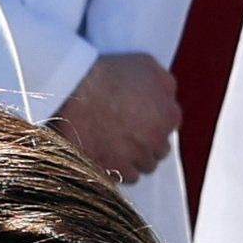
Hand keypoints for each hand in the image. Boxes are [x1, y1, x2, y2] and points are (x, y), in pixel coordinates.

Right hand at [49, 53, 181, 185]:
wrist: (74, 89)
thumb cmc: (108, 73)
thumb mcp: (146, 64)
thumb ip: (165, 84)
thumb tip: (168, 97)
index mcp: (169, 116)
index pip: (168, 129)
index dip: (152, 125)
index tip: (137, 121)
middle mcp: (156, 141)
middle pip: (156, 152)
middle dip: (144, 145)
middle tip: (124, 135)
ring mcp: (133, 157)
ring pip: (140, 169)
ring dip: (130, 160)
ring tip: (112, 148)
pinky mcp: (111, 169)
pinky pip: (119, 178)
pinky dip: (113, 170)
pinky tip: (102, 157)